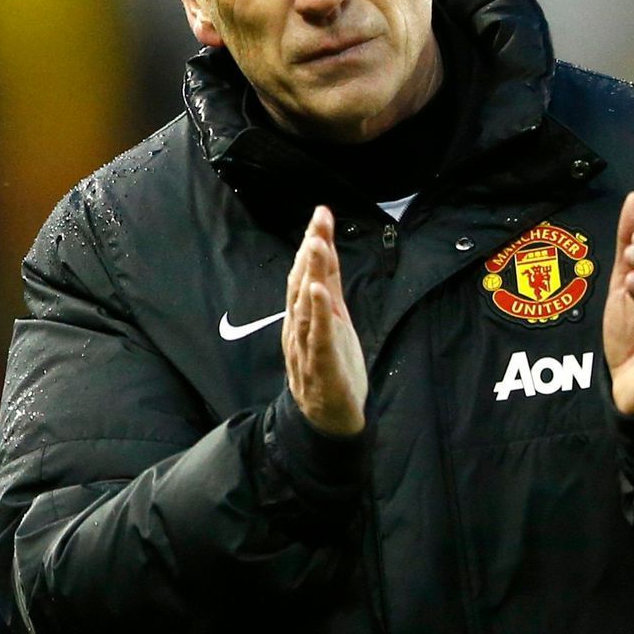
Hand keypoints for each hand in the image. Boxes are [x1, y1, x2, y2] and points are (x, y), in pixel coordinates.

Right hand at [283, 206, 367, 435]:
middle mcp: (299, 326)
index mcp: (304, 316)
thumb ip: (329, 291)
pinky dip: (318, 313)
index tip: (322, 213)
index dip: (313, 242)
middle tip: (319, 217)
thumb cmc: (331, 369)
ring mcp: (306, 346)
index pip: (306, 272)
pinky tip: (319, 291)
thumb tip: (327, 254)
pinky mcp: (320, 365)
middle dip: (311, 248)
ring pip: (305, 304)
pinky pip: (317, 336)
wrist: (329, 420)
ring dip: (310, 273)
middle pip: (302, 281)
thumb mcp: (335, 324)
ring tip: (316, 243)